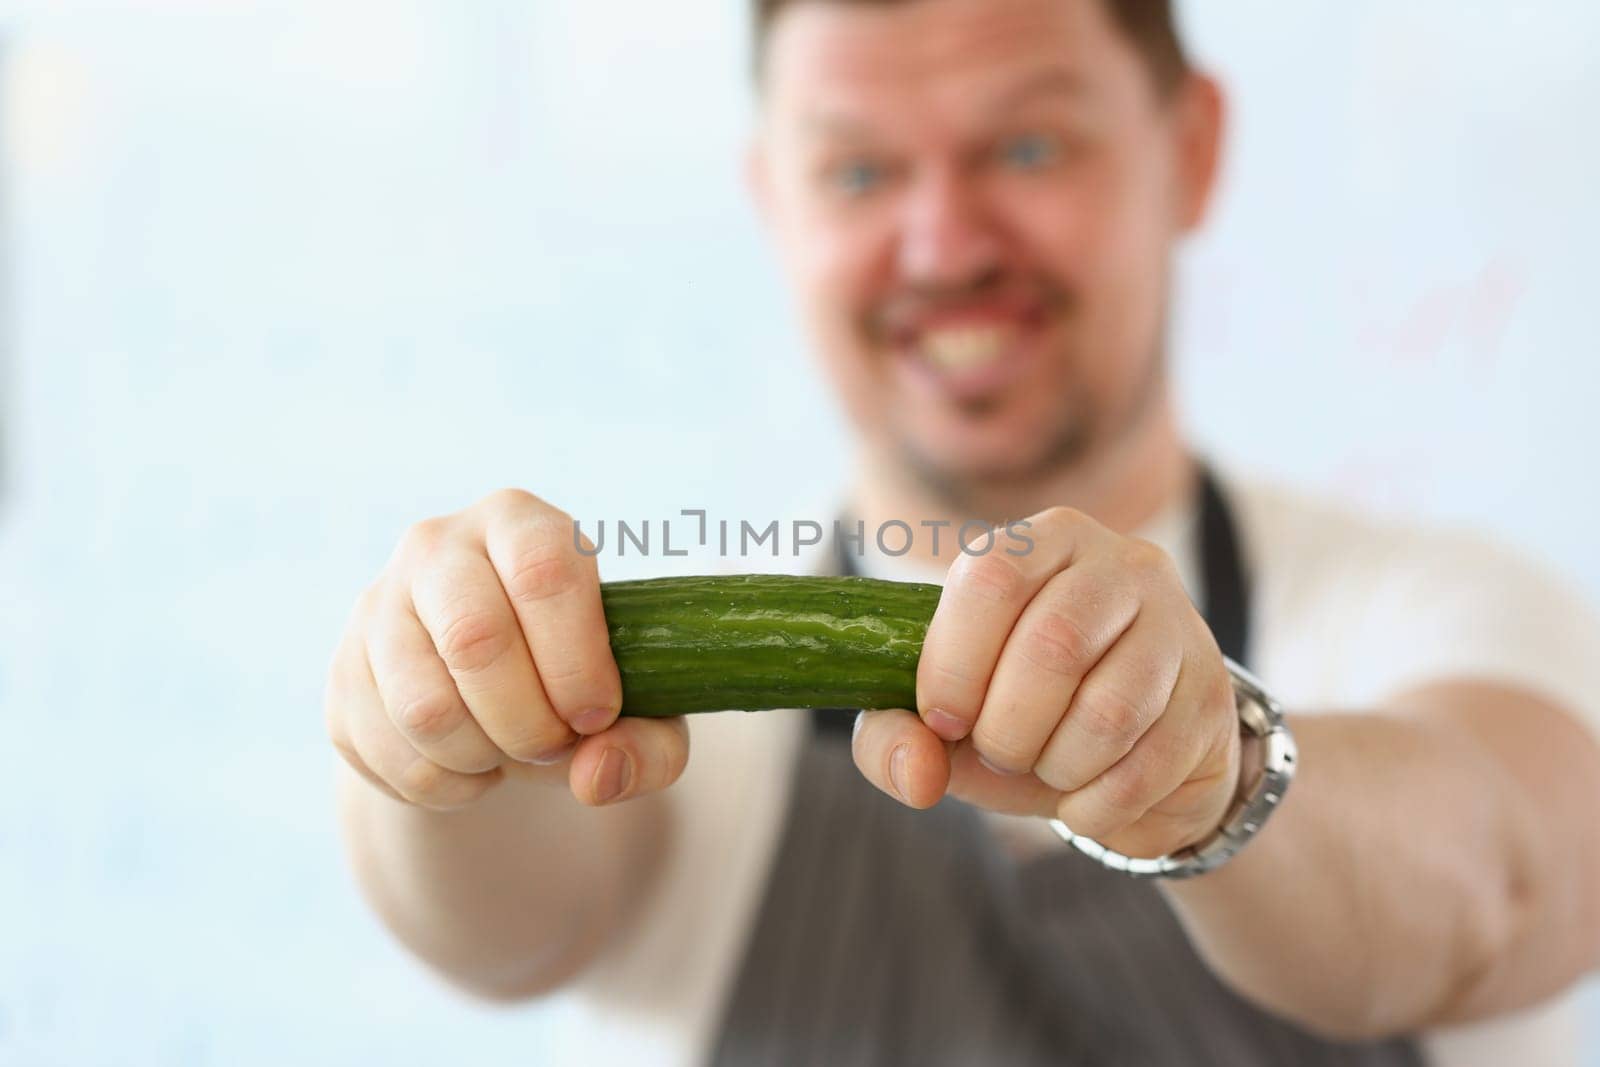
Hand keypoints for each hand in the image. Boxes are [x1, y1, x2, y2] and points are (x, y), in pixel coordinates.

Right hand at [324, 490, 688, 810]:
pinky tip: (469, 766)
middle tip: (553, 746)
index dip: (576, 661)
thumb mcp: (640, 710)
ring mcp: (377, 605)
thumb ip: (652, 746)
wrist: (490, 697)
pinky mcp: (343, 672)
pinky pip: (389, 751)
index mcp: (520, 523)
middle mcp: (438, 545)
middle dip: (528, 722)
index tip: (596, 715)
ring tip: (511, 753)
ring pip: (425, 707)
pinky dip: (443, 784)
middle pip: (476, 640)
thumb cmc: (577, 681)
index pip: (545, 573)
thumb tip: (597, 774)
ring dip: (484, 757)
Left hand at [852, 506, 1241, 858]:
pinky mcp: (1212, 696)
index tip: (943, 720)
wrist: (1137, 760)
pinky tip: (1086, 800)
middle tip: (1000, 752)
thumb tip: (916, 770)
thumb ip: (896, 738)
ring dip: (1057, 768)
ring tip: (1048, 770)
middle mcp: (1122, 565)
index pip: (993, 577)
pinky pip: (1148, 766)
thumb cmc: (1025, 718)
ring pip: (1107, 712)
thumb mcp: (946, 724)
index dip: (953, 662)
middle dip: (1007, 728)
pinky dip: (1098, 805)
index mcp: (1045, 541)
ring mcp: (1180, 626)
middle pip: (1052, 646)